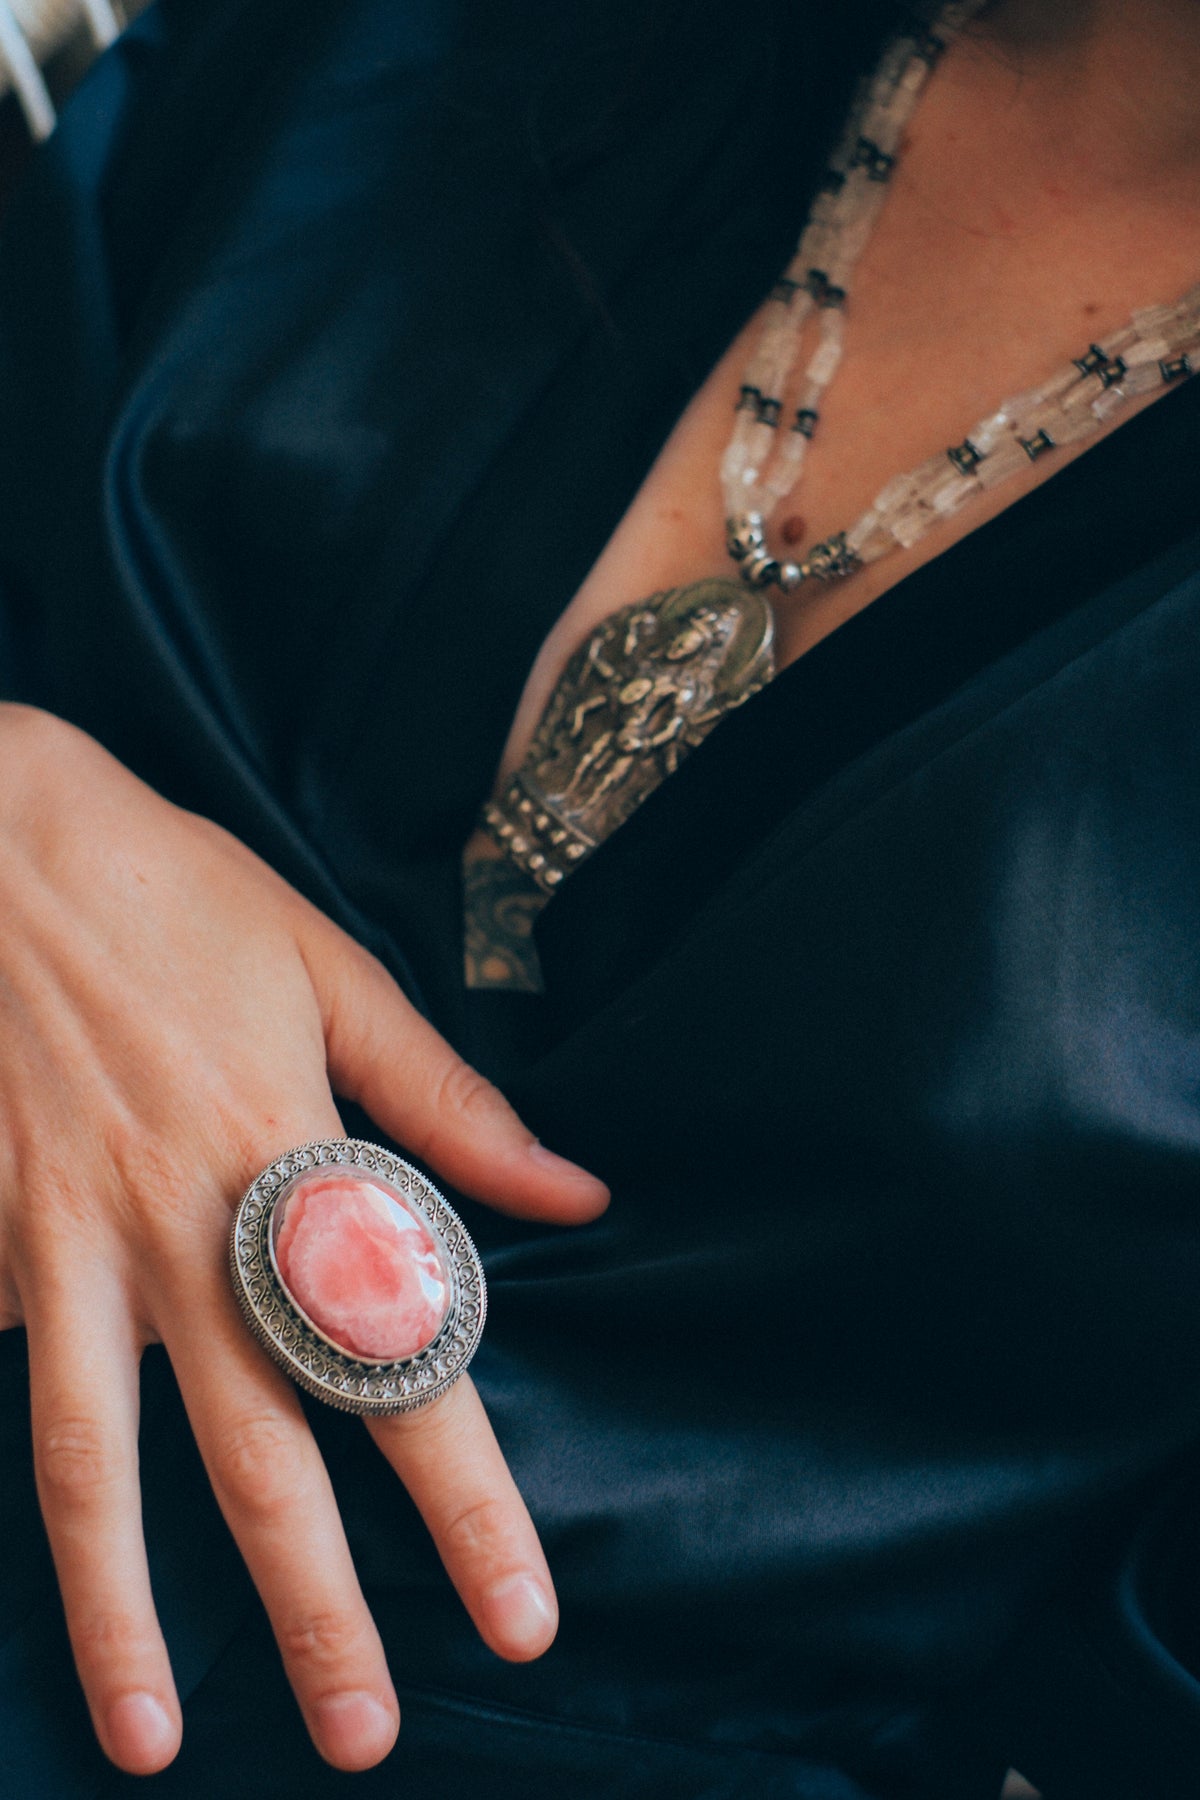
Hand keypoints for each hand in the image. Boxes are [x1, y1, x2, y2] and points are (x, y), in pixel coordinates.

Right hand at [0, 704, 607, 1775]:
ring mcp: (62, 1241)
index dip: (467, 1502)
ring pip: (92, 1460)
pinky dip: (29, 1478)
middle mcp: (180, 1225)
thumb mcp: (332, 970)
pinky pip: (6, 1369)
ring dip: (123, 1609)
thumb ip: (448, 1101)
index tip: (519, 1617)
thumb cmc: (176, 893)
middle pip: (258, 1451)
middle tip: (364, 1738)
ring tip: (149, 1740)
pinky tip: (51, 1570)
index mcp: (291, 1157)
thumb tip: (574, 1194)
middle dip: (316, 1610)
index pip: (400, 1363)